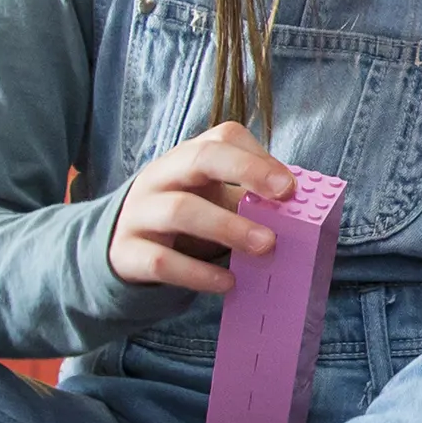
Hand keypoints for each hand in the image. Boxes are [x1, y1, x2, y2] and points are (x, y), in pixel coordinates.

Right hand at [109, 119, 287, 293]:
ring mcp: (139, 213)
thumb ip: (247, 199)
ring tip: (265, 246)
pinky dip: (198, 273)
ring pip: (180, 210)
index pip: (220, 139)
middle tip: (284, 197)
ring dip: (227, 226)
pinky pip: (162, 261)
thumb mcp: (210, 199)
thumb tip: (301, 212)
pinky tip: (227, 283)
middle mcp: (160, 177)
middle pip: (198, 158)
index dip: (257, 157)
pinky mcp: (127, 253)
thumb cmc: (184, 219)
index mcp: (185, 159)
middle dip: (245, 171)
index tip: (290, 186)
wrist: (121, 249)